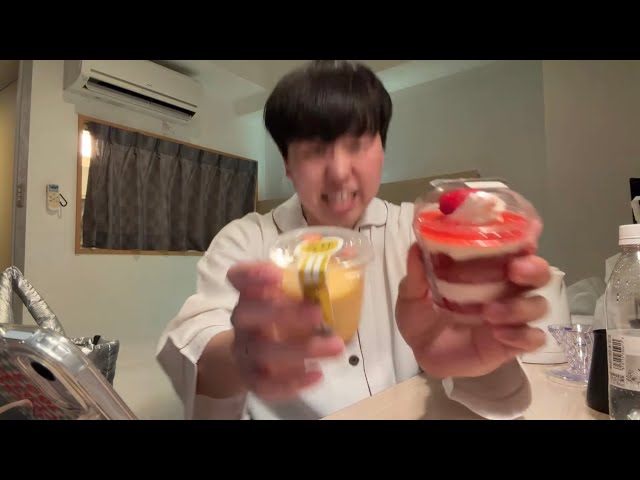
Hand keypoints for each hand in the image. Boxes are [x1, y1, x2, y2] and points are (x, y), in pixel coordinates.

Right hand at [227, 262, 343, 399]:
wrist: (246, 358)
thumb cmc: (275, 317)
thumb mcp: (287, 296)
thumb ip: (309, 276)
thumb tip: (346, 250)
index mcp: (250, 293)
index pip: (238, 277)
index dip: (252, 274)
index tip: (277, 273)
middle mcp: (242, 320)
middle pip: (248, 313)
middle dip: (282, 313)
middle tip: (318, 312)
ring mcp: (245, 350)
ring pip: (264, 351)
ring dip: (302, 348)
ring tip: (337, 346)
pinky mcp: (252, 378)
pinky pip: (266, 384)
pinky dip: (292, 382)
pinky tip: (318, 375)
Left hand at [396, 243, 550, 378]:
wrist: (420, 353)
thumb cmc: (422, 315)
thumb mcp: (411, 294)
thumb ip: (416, 274)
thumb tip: (416, 248)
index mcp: (486, 270)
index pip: (514, 248)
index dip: (523, 239)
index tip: (523, 234)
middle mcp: (505, 289)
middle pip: (538, 273)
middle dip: (534, 268)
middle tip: (515, 270)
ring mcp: (511, 317)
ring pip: (538, 305)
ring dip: (520, 306)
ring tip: (489, 313)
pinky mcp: (512, 344)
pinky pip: (533, 338)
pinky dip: (522, 335)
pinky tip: (498, 335)